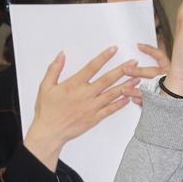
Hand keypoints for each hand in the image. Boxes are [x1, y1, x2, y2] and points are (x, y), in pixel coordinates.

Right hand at [24, 46, 138, 170]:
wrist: (49, 132)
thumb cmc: (47, 110)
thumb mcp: (46, 86)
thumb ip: (54, 69)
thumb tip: (62, 54)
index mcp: (74, 85)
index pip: (92, 67)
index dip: (104, 57)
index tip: (114, 49)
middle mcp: (85, 95)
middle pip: (107, 79)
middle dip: (122, 70)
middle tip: (133, 63)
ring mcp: (92, 107)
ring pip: (112, 94)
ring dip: (126, 85)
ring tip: (137, 78)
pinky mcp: (95, 118)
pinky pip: (111, 110)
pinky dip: (120, 104)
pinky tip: (129, 98)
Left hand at [121, 43, 170, 104]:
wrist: (178, 99)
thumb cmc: (168, 83)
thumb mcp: (163, 70)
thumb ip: (154, 61)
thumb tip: (139, 49)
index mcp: (168, 68)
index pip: (160, 56)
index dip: (150, 50)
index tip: (138, 46)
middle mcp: (168, 78)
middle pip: (153, 72)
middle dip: (139, 71)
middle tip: (126, 70)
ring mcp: (166, 90)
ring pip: (150, 89)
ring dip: (136, 90)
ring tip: (124, 90)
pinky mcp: (162, 101)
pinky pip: (152, 102)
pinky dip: (142, 101)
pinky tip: (133, 100)